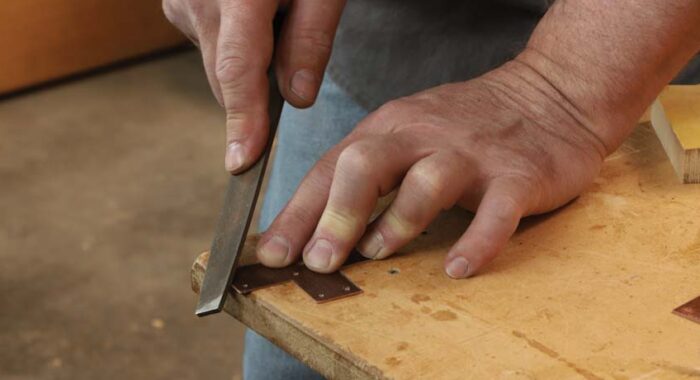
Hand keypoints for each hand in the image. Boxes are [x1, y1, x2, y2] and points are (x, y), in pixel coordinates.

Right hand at [162, 0, 344, 171]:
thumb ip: (311, 38)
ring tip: (275, 24)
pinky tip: (252, 20)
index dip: (243, 120)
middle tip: (292, 76)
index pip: (238, 70)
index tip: (243, 161)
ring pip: (217, 64)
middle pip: (226, 75)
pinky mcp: (176, 2)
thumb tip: (297, 98)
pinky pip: (208, 44)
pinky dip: (233, 48)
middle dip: (256, 96)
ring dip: (247, 67)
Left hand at [255, 58, 611, 277]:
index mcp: (391, 127)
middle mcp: (424, 136)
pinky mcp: (518, 176)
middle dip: (336, 215)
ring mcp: (472, 155)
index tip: (274, 254)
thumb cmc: (467, 125)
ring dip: (396, 222)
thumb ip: (369, 175)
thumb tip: (319, 229)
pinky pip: (495, 213)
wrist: (551, 94)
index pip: (332, 168)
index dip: (298, 213)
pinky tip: (457, 268)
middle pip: (367, 165)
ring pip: (425, 184)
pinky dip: (476, 243)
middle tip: (319, 260)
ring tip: (378, 251)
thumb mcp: (409, 135)